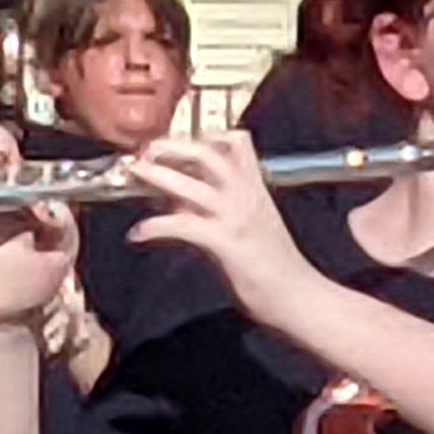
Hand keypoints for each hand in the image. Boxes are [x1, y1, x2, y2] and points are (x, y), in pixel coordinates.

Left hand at [124, 127, 321, 327]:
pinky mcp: (224, 244)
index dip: (209, 136)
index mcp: (256, 189)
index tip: (182, 142)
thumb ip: (228, 208)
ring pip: (189, 185)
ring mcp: (235, 218)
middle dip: (173, 146)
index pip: (238, 143)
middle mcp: (246, 196)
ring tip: (133, 173)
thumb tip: (187, 204)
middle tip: (146, 150)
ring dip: (156, 175)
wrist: (299, 297)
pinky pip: (181, 226)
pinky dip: (153, 226)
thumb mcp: (257, 224)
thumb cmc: (278, 268)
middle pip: (207, 153)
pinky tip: (137, 234)